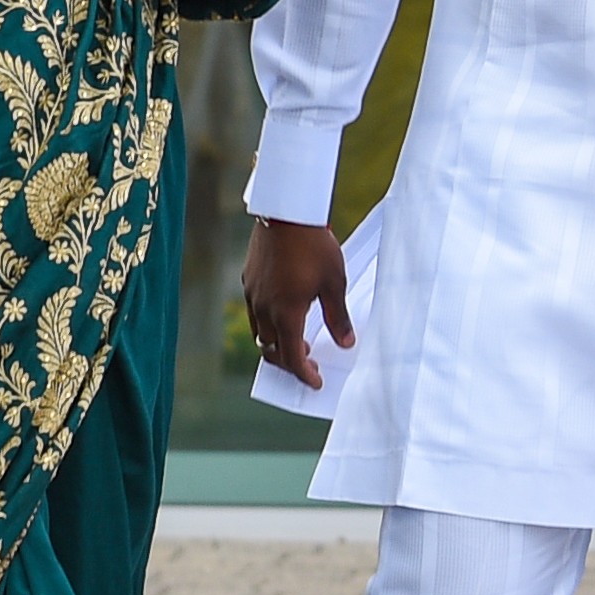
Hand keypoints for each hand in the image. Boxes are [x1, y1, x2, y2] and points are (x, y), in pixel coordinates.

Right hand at [244, 217, 350, 388]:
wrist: (286, 212)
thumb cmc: (314, 246)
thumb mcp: (334, 283)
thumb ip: (338, 317)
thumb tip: (345, 343)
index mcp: (286, 314)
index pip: (291, 358)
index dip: (304, 374)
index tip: (316, 381)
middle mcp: (263, 309)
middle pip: (270, 349)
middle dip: (288, 361)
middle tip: (308, 361)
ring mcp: (252, 294)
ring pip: (260, 332)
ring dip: (277, 341)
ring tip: (298, 337)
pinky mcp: (249, 279)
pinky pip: (254, 311)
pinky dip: (269, 321)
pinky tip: (285, 310)